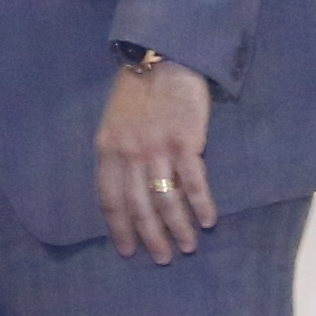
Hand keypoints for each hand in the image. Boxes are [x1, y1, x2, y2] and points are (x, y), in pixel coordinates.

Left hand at [96, 56, 215, 262]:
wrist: (165, 57)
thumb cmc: (139, 91)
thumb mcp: (114, 122)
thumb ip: (117, 155)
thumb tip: (125, 191)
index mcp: (108, 149)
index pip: (110, 200)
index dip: (119, 228)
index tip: (128, 251)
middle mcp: (130, 154)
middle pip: (139, 206)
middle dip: (151, 237)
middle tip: (162, 258)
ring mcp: (158, 149)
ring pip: (166, 199)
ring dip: (179, 228)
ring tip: (188, 246)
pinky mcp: (186, 142)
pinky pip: (194, 182)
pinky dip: (201, 204)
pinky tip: (208, 220)